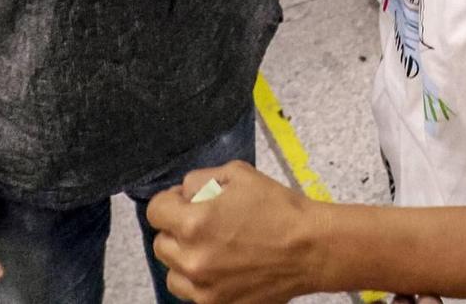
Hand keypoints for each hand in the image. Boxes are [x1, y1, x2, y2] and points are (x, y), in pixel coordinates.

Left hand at [146, 162, 321, 303]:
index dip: (170, 201)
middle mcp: (192, 259)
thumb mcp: (237, 173)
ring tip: (212, 247)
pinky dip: (199, 279)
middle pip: (161, 242)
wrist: (310, 248)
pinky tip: (222, 265)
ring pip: (172, 270)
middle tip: (205, 222)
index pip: (155, 211)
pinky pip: (190, 292)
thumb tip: (182, 193)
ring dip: (184, 257)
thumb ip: (199, 180)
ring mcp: (203, 287)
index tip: (185, 202)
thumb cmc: (279, 209)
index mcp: (193, 223)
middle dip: (178, 228)